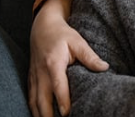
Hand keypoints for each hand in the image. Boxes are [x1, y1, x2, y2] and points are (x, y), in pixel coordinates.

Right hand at [28, 0, 108, 116]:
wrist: (42, 27)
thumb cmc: (62, 35)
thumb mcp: (78, 41)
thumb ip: (90, 56)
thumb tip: (104, 68)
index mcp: (54, 64)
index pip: (58, 86)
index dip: (62, 101)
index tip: (67, 114)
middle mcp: (41, 73)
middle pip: (42, 100)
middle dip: (48, 115)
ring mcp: (34, 77)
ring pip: (34, 102)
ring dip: (40, 114)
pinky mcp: (31, 79)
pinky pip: (30, 98)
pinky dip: (34, 109)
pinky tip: (41, 116)